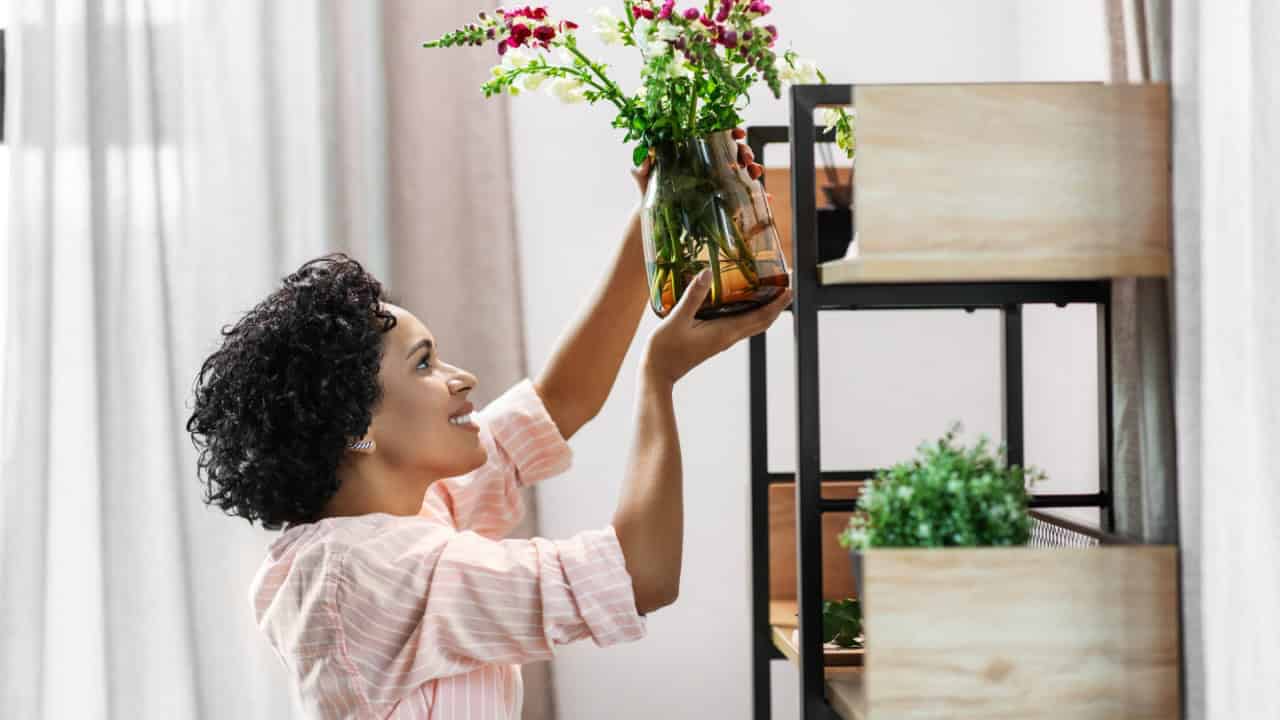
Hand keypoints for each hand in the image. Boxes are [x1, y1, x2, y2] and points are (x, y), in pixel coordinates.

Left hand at [632, 127, 763, 195]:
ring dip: (755, 168)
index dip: (730, 130)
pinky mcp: (722, 198)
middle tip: (747, 160)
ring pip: (743, 169)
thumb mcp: (643, 176)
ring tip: (756, 175)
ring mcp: (717, 179)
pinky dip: (757, 195)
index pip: (715, 134)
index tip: (738, 134)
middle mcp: (708, 162)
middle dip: (746, 151)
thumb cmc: (648, 189)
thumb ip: (641, 166)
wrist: (653, 215)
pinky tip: (765, 197)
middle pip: (734, 150)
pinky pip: (743, 194)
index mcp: (694, 149)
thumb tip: (644, 157)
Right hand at [642, 269, 792, 383]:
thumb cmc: (664, 351)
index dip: (777, 304)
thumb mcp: (677, 320)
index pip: (760, 317)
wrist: (657, 375)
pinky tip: (742, 302)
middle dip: (777, 305)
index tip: (789, 288)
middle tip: (786, 286)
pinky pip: (740, 325)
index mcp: (724, 332)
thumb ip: (693, 296)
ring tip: (771, 291)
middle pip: (762, 322)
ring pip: (752, 324)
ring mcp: (722, 340)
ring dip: (765, 309)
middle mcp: (728, 337)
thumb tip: (707, 273)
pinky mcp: (714, 340)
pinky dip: (749, 313)